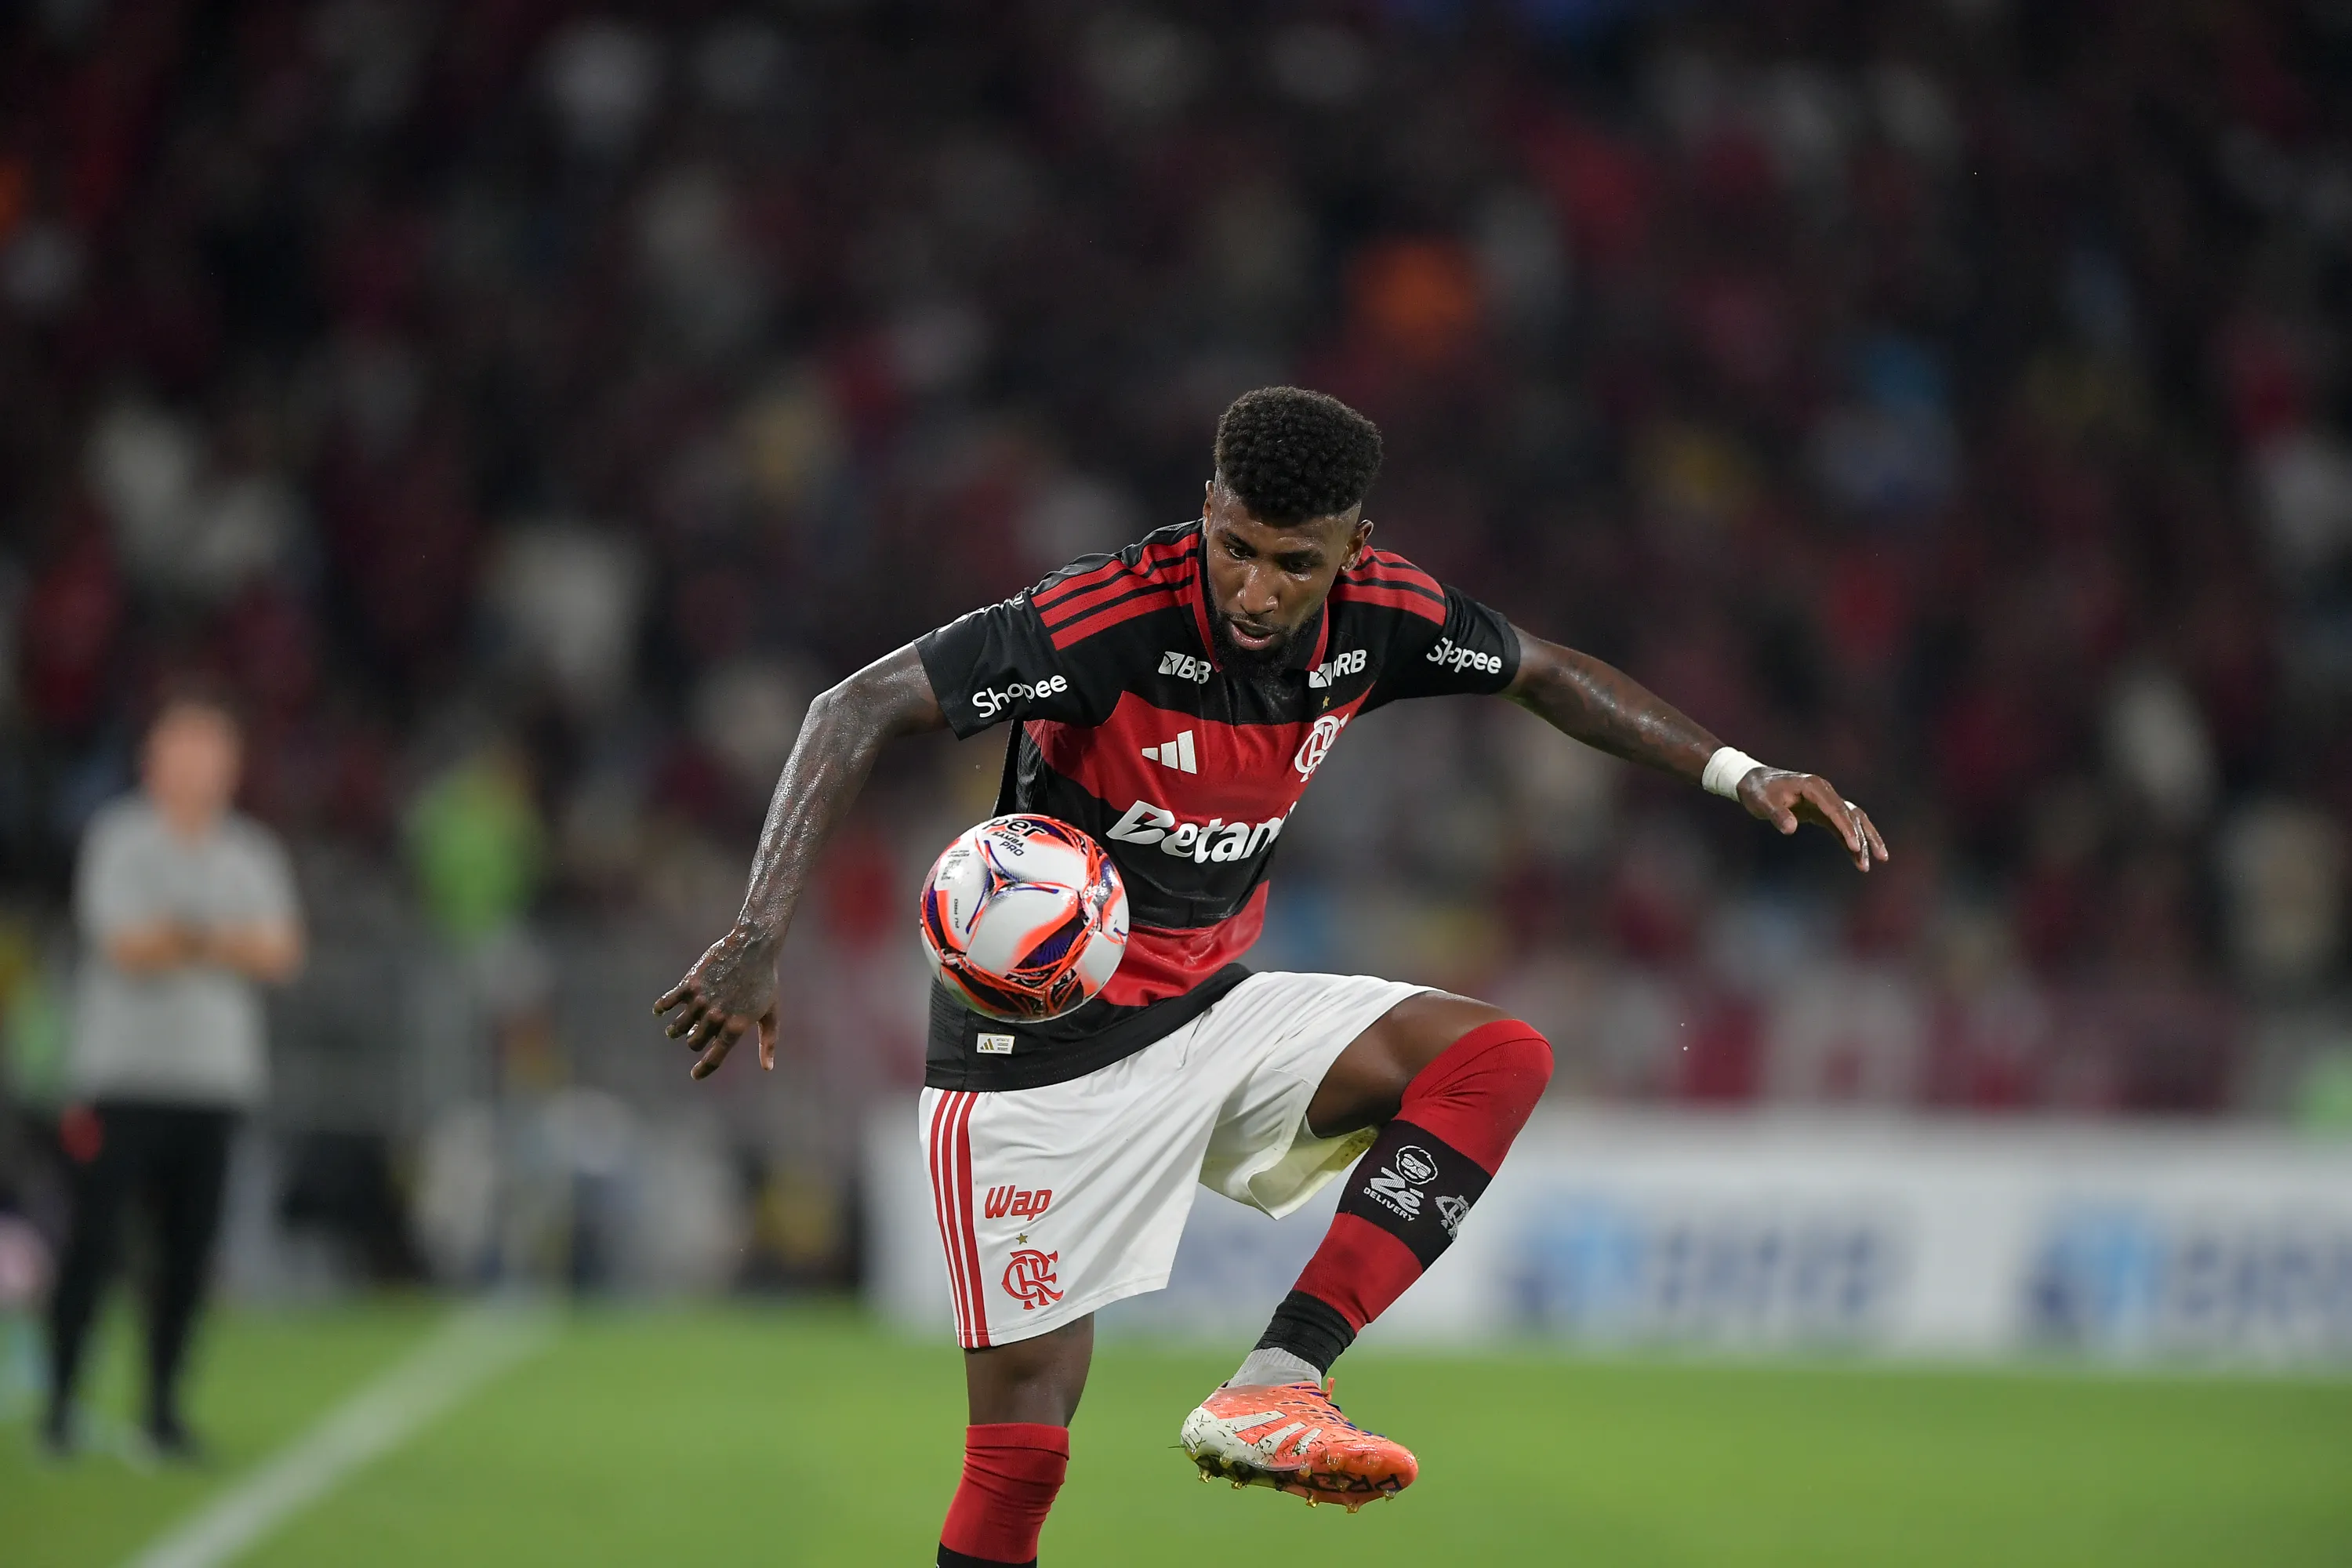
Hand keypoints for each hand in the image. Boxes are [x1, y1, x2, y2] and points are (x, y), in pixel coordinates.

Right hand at [653, 924, 780, 1080]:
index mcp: (736, 1026)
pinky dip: (661, 1008)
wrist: (754, 946)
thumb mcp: (771, 1013)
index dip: (703, 1070)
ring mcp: (701, 1000)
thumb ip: (768, 1042)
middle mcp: (716, 1016)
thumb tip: (767, 1068)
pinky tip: (661, 1010)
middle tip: (697, 1034)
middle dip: (695, 1042)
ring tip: (677, 1028)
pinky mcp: (690, 984)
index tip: (695, 1075)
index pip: (715, 1058)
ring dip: (676, 1030)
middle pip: (694, 1042)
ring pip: (678, 1027)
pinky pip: (667, 1002)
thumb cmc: (765, 981)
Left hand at [1737, 769, 1889, 872]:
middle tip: (1870, 861)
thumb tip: (1790, 829)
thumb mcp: (1762, 802)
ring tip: (1871, 863)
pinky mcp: (1821, 811)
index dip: (1847, 828)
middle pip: (1851, 815)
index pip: (1836, 809)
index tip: (1855, 847)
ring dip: (1863, 840)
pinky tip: (1856, 858)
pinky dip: (1849, 841)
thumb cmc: (1757, 791)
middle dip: (1863, 838)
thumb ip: (1776, 814)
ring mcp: (1825, 801)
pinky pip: (1840, 827)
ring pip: (1852, 821)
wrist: (1753, 782)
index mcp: (1813, 786)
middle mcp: (1824, 792)